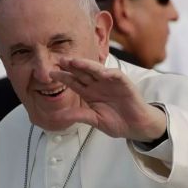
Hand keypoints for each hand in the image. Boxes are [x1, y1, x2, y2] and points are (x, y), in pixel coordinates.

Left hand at [49, 57, 166, 141]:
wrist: (136, 127)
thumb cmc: (117, 122)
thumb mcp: (94, 120)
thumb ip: (79, 115)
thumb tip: (59, 116)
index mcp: (90, 92)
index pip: (74, 82)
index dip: (64, 77)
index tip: (51, 74)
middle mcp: (99, 85)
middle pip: (83, 72)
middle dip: (72, 66)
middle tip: (60, 60)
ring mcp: (111, 83)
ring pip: (97, 70)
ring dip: (87, 65)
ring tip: (76, 62)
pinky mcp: (125, 85)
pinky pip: (117, 76)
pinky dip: (110, 74)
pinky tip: (102, 73)